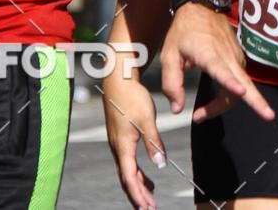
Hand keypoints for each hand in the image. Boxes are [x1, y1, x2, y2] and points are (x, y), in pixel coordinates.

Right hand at [102, 71, 165, 209]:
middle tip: (150, 209)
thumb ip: (154, 142)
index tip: (146, 209)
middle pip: (126, 178)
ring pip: (127, 171)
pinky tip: (147, 175)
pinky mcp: (120, 136)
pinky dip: (136, 172)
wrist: (119, 79)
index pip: (129, 178)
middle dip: (138, 196)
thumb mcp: (146, 119)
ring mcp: (117, 142)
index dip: (137, 195)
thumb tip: (160, 165)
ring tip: (150, 198)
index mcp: (123, 145)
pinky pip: (128, 161)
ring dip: (138, 185)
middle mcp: (117, 147)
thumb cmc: (131, 97)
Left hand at [160, 2, 274, 120]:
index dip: (231, 83)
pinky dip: (229, 94)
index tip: (241, 91)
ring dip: (225, 104)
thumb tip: (178, 109)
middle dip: (257, 100)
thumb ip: (171, 83)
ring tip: (202, 114)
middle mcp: (227, 56)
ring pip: (240, 87)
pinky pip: (239, 81)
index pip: (222, 70)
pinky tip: (213, 101)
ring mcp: (235, 57)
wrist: (201, 6)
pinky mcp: (238, 58)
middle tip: (268, 116)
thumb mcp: (169, 55)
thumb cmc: (184, 30)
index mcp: (208, 53)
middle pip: (245, 82)